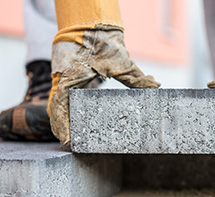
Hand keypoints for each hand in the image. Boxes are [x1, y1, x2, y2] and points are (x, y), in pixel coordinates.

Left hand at [48, 26, 159, 146]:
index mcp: (85, 85)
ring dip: (63, 130)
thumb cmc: (107, 45)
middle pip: (69, 113)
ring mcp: (65, 84)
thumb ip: (138, 81)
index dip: (82, 122)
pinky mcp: (61, 82)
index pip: (81, 107)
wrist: (95, 31)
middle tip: (75, 147)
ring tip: (69, 146)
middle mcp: (73, 86)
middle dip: (71, 130)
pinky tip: (64, 137)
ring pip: (61, 113)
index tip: (86, 137)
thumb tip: (156, 86)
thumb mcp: (125, 69)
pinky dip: (60, 122)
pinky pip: (58, 106)